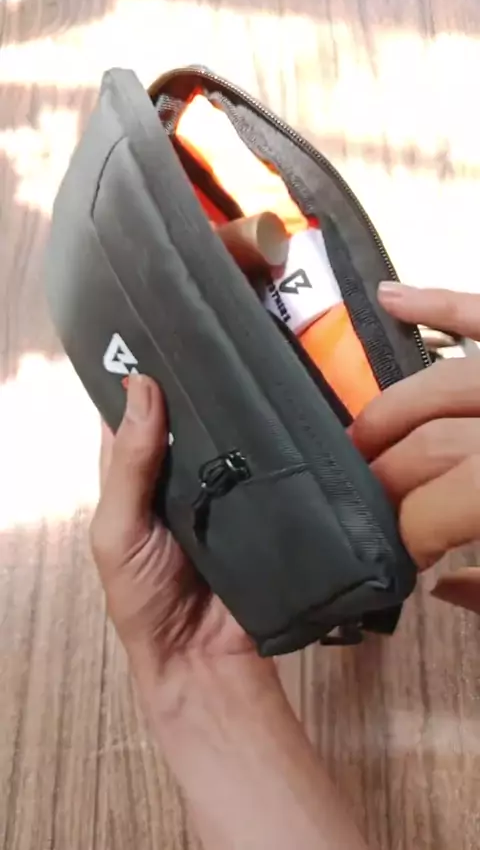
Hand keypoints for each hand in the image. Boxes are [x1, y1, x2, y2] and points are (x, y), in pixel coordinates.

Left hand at [91, 377, 368, 849]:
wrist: (204, 657)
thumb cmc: (144, 598)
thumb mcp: (118, 530)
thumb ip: (128, 466)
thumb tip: (140, 387)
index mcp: (130, 475)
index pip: (132, 412)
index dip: (141, 375)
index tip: (165, 329)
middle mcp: (174, 474)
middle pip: (184, 417)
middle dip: (198, 383)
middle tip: (221, 336)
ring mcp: (218, 486)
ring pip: (226, 435)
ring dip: (237, 409)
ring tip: (257, 361)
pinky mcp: (256, 502)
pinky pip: (262, 465)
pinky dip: (270, 442)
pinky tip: (286, 413)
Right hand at [351, 283, 479, 611]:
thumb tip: (440, 584)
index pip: (433, 507)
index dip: (405, 535)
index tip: (402, 555)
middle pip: (427, 443)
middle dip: (387, 478)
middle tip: (370, 501)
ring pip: (441, 380)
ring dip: (392, 408)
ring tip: (361, 437)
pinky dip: (439, 304)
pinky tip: (389, 298)